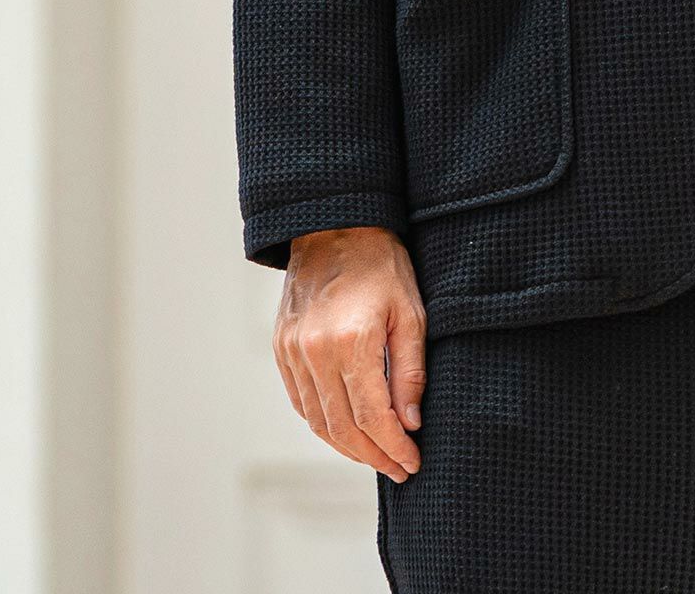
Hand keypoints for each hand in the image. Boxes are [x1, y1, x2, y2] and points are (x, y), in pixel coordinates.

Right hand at [272, 225, 427, 482]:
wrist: (335, 226)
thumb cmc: (381, 264)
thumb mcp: (410, 312)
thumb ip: (409, 371)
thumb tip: (410, 423)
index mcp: (351, 341)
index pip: (372, 416)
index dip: (393, 447)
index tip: (413, 462)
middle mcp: (314, 352)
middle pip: (342, 428)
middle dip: (374, 455)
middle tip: (399, 468)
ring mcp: (292, 352)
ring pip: (317, 421)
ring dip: (348, 447)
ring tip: (377, 455)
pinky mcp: (281, 348)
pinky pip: (301, 401)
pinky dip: (323, 424)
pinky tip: (347, 430)